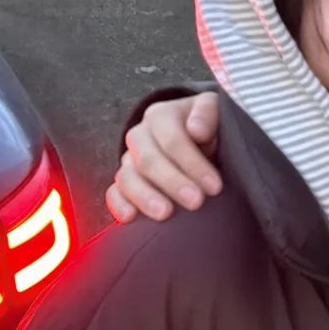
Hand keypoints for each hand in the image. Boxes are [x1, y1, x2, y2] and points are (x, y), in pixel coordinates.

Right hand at [105, 92, 221, 222]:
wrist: (198, 141)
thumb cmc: (208, 127)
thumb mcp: (215, 111)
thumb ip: (208, 113)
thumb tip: (196, 129)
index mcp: (161, 116)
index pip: (172, 139)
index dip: (193, 163)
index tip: (214, 186)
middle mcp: (140, 135)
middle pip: (148, 160)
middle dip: (173, 182)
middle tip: (196, 202)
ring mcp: (128, 160)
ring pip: (127, 177)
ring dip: (145, 197)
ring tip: (165, 214)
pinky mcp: (123, 182)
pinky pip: (113, 193)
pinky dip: (118, 205)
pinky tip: (129, 218)